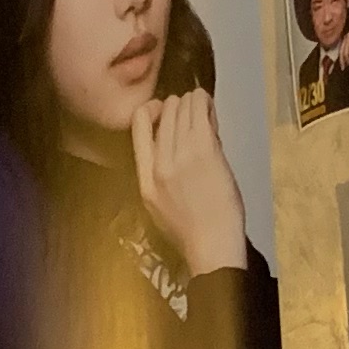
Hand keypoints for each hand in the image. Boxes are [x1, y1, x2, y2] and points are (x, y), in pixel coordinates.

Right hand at [132, 89, 250, 276]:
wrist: (212, 246)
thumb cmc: (192, 231)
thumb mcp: (160, 204)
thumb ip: (160, 173)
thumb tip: (172, 142)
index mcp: (144, 177)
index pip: (137, 124)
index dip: (152, 110)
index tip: (165, 113)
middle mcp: (159, 162)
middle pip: (163, 111)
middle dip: (179, 106)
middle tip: (193, 114)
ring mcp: (181, 155)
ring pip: (182, 106)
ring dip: (194, 102)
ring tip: (204, 108)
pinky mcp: (204, 151)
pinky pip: (201, 111)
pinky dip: (205, 102)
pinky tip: (209, 105)